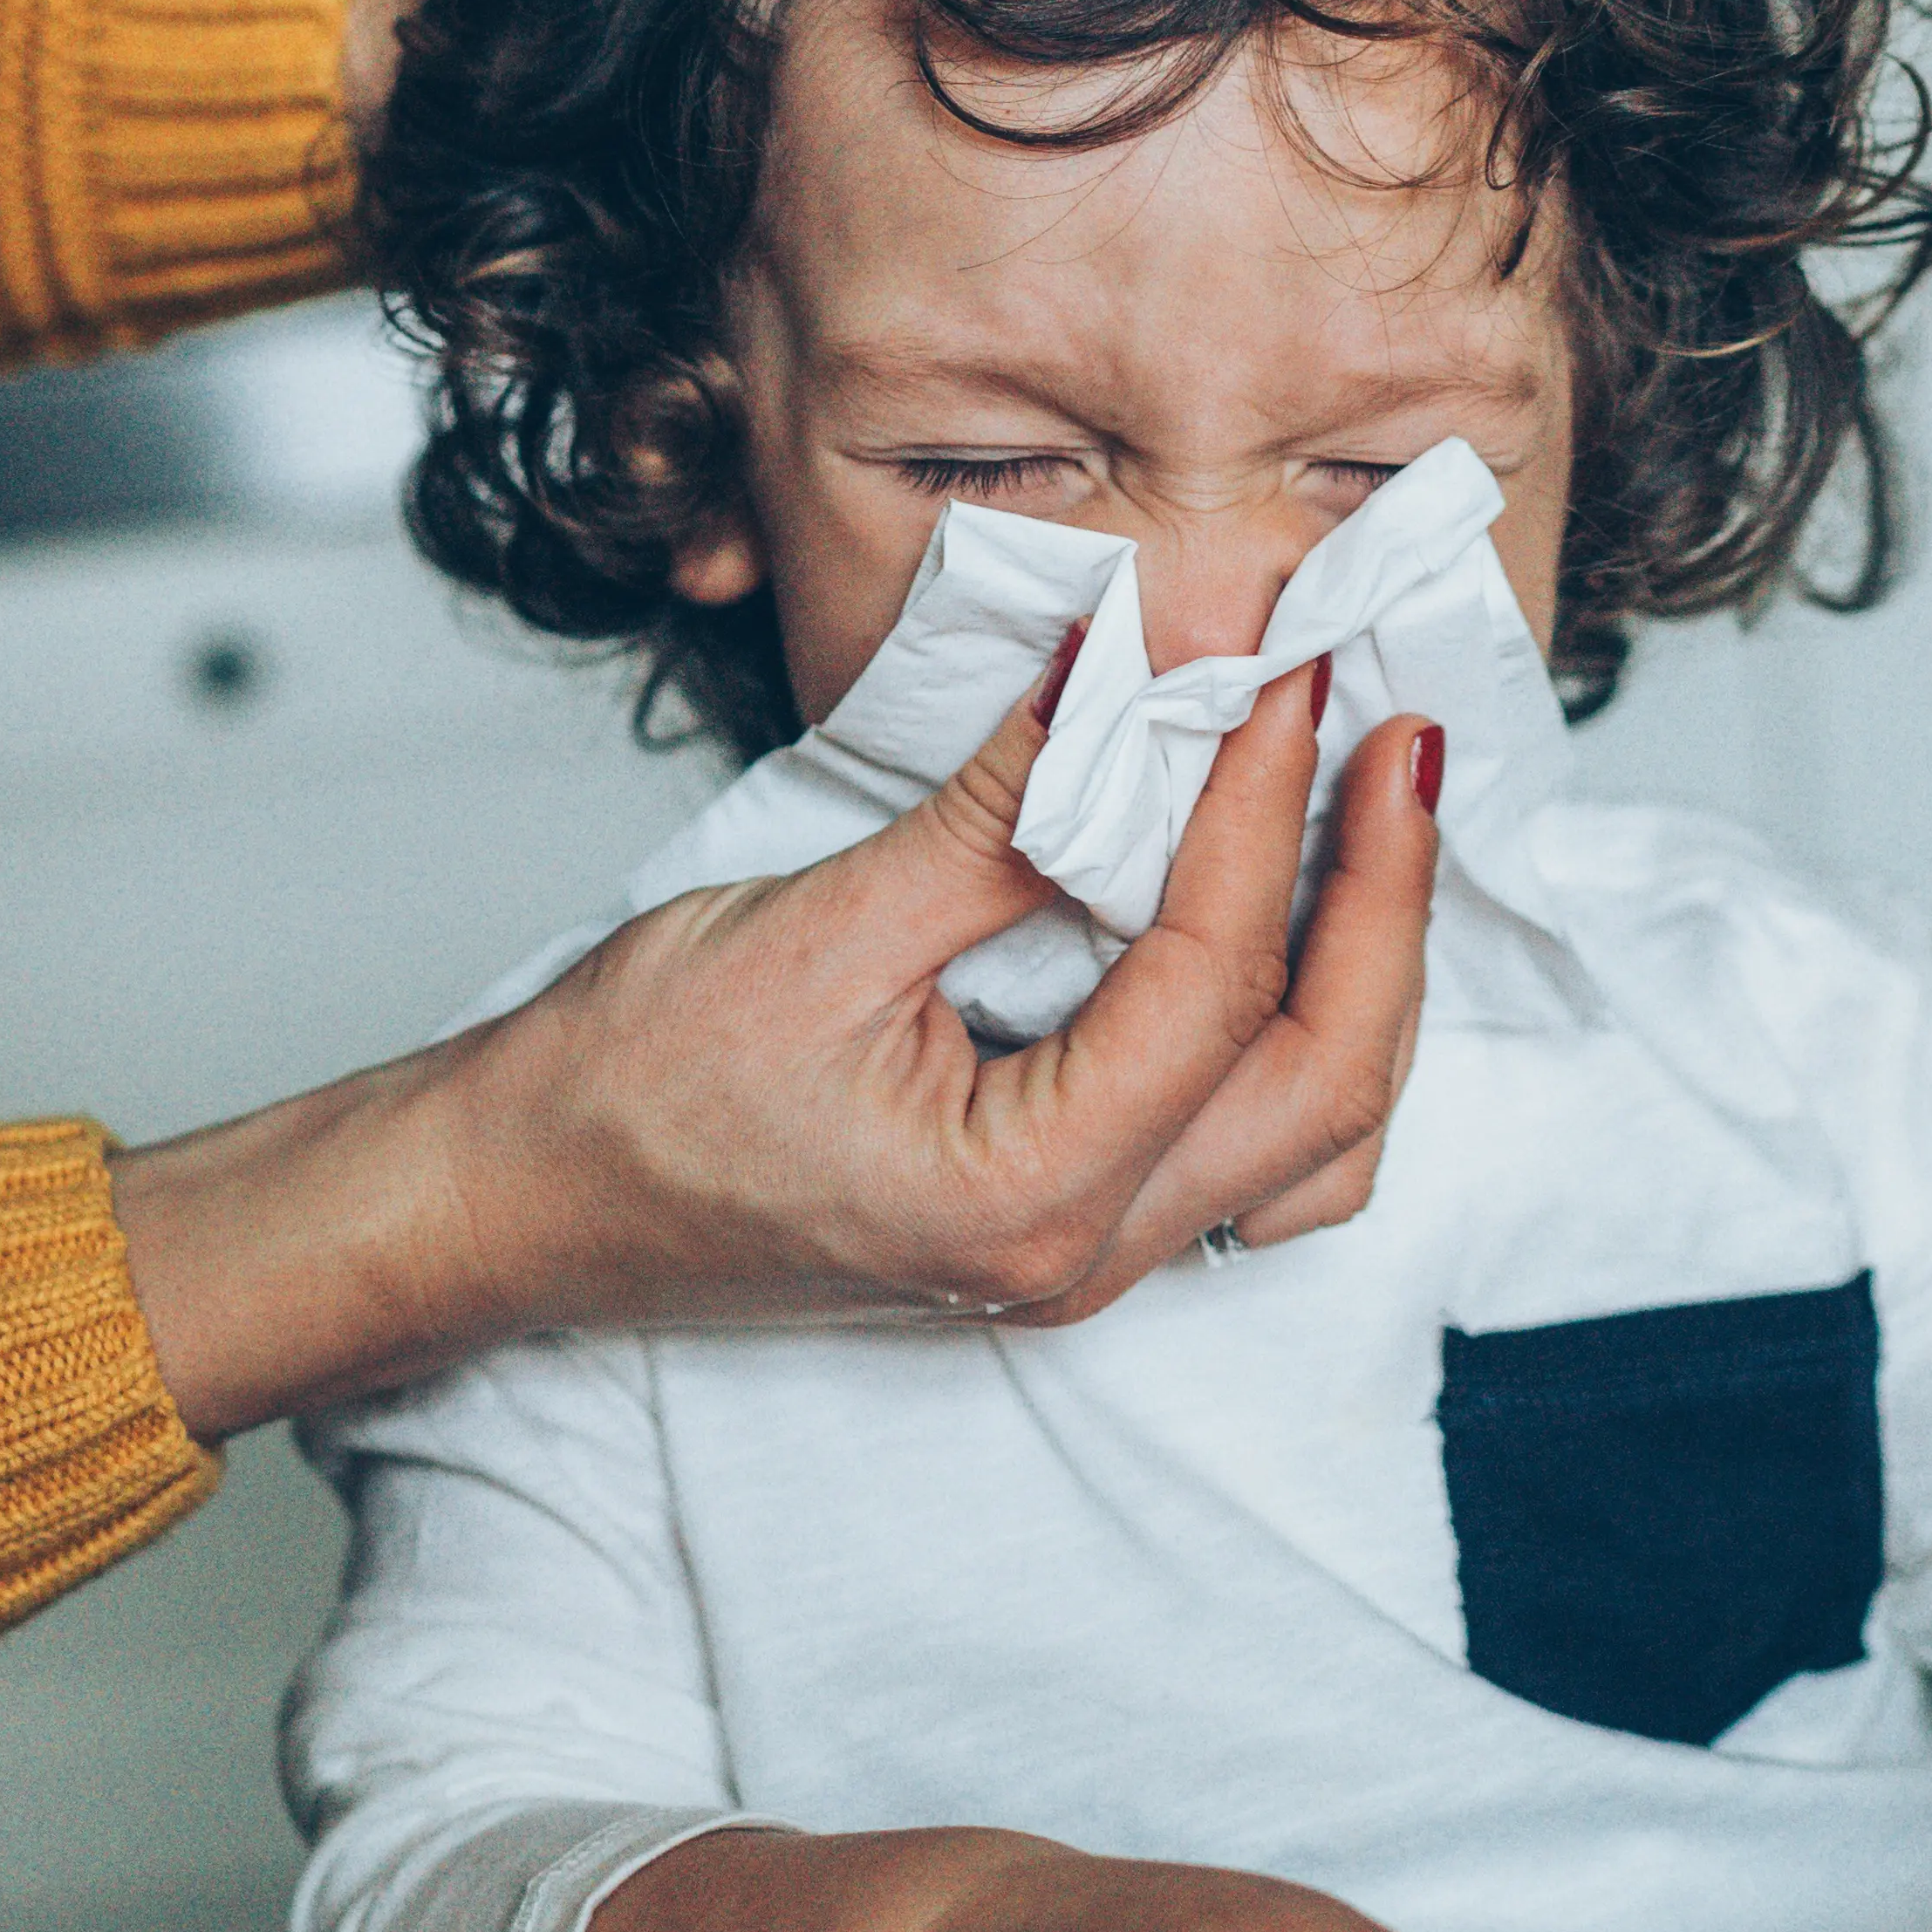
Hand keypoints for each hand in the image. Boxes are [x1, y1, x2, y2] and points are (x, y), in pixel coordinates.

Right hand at [468, 665, 1437, 1331]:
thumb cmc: (632, 1090)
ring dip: (1368, 973)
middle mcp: (1083, 1257)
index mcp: (1023, 1200)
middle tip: (1404, 737)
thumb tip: (1119, 674)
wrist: (528, 1200)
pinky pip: (1254, 1150)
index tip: (1290, 675)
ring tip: (1380, 819)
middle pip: (1323, 1078)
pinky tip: (1299, 929)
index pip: (1211, 980)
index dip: (1264, 808)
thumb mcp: (820, 927)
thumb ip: (998, 815)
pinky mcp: (1071, 1222)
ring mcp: (1088, 1257)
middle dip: (1381, 894)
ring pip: (1317, 1132)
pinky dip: (1303, 1033)